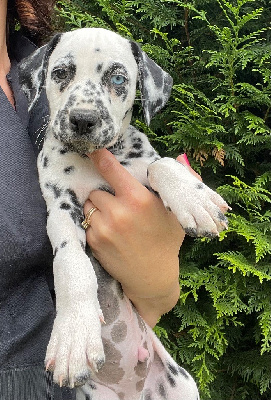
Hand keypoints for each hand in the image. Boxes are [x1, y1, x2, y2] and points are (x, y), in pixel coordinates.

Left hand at [84, 149, 185, 326]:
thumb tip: (181, 157)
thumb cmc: (166, 241)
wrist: (152, 277)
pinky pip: (87, 222)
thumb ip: (181, 184)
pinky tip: (110, 234)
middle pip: (97, 190)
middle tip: (119, 206)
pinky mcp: (94, 241)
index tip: (91, 149)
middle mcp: (118, 212)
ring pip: (89, 205)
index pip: (111, 169)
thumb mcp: (177, 213)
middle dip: (106, 195)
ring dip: (98, 208)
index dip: (99, 157)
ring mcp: (103, 228)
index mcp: (138, 199)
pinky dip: (95, 224)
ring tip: (114, 220)